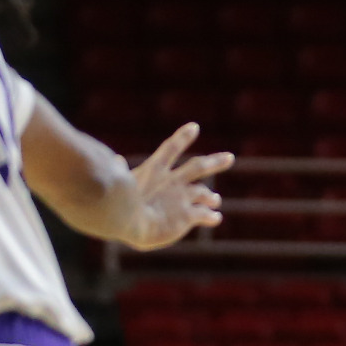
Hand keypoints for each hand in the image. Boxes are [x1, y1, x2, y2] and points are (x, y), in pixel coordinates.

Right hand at [124, 124, 232, 251]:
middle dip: (215, 161)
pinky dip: (211, 216)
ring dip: (211, 196)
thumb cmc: (115, 201)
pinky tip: (215, 218)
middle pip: (198, 167)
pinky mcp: (187, 215)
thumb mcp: (117, 180)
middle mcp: (172, 182)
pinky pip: (205, 214)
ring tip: (215, 200)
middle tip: (230, 157)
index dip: (182, 137)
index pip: (170, 148)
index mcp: (153, 170)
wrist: (126, 218)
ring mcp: (182, 198)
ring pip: (205, 193)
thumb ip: (120, 170)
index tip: (195, 126)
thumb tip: (116, 160)